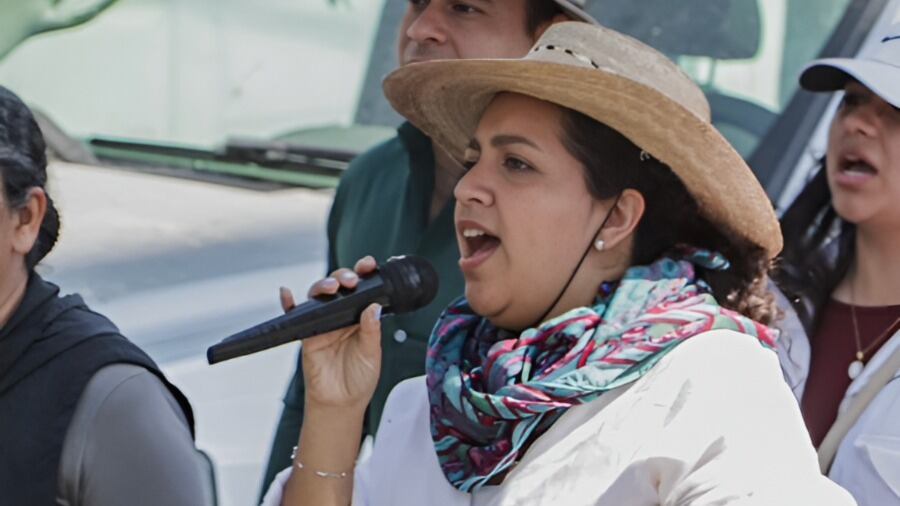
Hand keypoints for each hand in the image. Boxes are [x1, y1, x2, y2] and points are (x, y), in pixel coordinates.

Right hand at [280, 256, 380, 411]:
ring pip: (319, 296)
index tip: (369, 264)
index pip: (363, 289)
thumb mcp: (372, 354)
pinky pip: (296, 315)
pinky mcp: (307, 334)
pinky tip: (286, 293)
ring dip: (322, 286)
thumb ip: (371, 331)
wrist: (341, 402)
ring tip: (330, 288)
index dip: (365, 273)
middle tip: (351, 281)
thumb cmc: (360, 378)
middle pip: (339, 286)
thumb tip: (373, 306)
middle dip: (344, 277)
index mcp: (362, 316)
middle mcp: (342, 315)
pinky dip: (289, 303)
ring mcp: (324, 322)